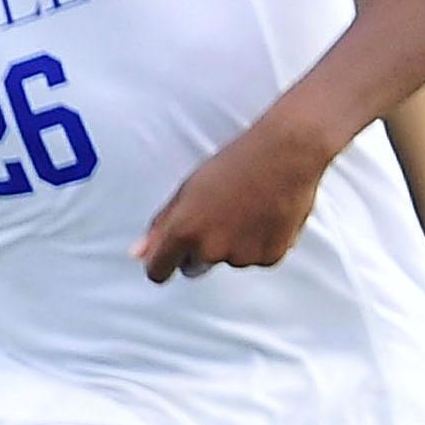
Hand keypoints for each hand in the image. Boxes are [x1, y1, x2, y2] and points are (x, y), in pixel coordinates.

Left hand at [136, 117, 332, 282]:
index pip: (158, 270)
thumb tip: (137, 254)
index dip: (161, 264)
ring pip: (228, 260)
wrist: (286, 153)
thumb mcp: (187, 190)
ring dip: (233, 244)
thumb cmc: (234, 165)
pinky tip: (267, 215)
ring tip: (247, 208)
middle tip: (217, 218)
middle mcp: (210, 249)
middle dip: (198, 252)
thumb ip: (160, 226)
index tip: (167, 259)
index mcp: (183, 232)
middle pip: (193, 268)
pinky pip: (257, 258)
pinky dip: (261, 243)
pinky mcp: (269, 257)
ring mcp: (241, 256)